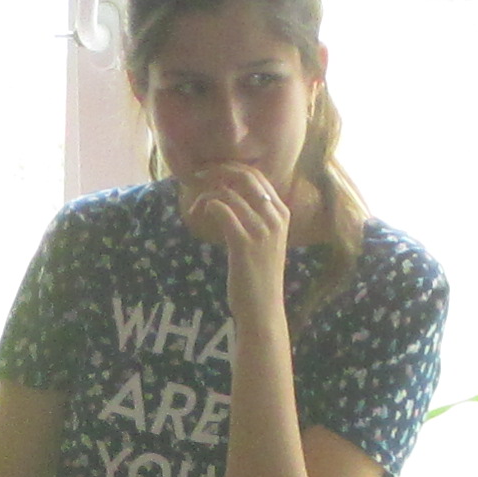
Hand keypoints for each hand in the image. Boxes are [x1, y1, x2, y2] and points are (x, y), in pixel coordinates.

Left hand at [171, 165, 290, 273]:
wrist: (263, 308)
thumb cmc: (259, 276)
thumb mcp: (265, 241)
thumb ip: (256, 218)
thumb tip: (232, 197)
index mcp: (282, 213)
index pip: (257, 176)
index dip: (231, 169)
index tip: (211, 173)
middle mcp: (275, 217)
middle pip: (245, 176)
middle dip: (218, 171)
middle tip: (198, 176)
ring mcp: (262, 230)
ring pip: (229, 192)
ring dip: (206, 194)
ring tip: (196, 206)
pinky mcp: (244, 243)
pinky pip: (222, 210)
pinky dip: (207, 206)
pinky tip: (199, 214)